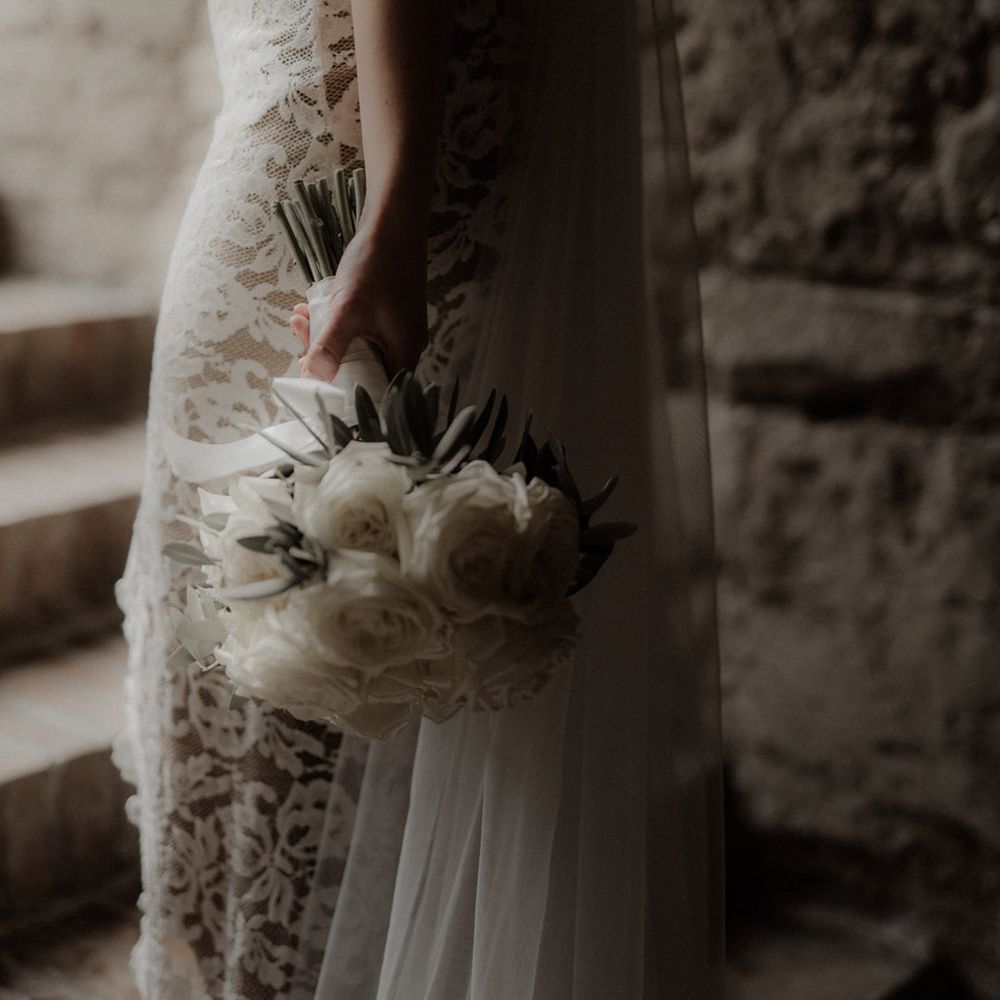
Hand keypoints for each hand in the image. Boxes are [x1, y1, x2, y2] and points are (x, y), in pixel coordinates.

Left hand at [291, 220, 427, 380]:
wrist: (393, 224)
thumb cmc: (377, 266)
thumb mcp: (348, 309)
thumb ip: (331, 345)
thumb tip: (314, 377)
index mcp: (404, 353)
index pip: (379, 392)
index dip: (348, 394)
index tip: (319, 386)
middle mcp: (405, 346)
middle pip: (365, 371)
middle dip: (329, 360)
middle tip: (301, 349)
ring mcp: (398, 328)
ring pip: (359, 347)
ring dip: (327, 338)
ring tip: (300, 321)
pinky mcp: (389, 313)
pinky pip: (361, 329)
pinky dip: (337, 323)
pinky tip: (312, 308)